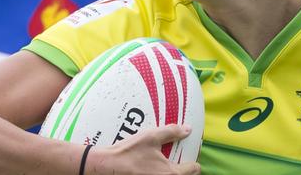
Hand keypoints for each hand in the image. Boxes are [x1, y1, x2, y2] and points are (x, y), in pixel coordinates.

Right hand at [85, 124, 200, 174]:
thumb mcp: (151, 137)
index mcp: (171, 173)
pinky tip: (152, 167)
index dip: (193, 161)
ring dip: (173, 172)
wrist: (107, 166)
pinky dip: (160, 174)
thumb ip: (171, 132)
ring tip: (165, 164)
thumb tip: (187, 129)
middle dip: (186, 170)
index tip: (190, 156)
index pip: (194, 169)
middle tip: (180, 160)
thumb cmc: (129, 152)